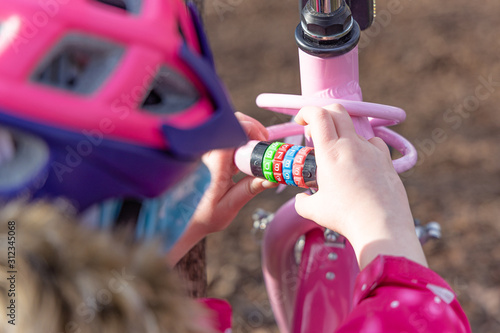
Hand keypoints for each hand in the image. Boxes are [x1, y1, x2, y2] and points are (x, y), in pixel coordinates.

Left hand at [167, 112, 276, 264]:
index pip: (231, 134)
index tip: (263, 142)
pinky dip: (236, 138)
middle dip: (249, 127)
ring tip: (255, 145)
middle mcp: (205, 154)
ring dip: (243, 131)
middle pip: (228, 123)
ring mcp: (202, 152)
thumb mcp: (230, 206)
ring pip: (224, 127)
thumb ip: (250, 189)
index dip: (250, 130)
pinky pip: (221, 136)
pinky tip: (242, 154)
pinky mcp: (204, 152)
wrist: (182, 220)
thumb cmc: (204, 216)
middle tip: (263, 141)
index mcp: (214, 167)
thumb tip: (271, 177)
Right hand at [294, 104, 426, 268]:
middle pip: (337, 110)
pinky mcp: (386, 160)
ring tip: (337, 157)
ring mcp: (372, 150)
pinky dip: (361, 148)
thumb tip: (302, 198)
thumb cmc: (346, 217)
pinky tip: (358, 164)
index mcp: (331, 152)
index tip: (301, 123)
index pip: (318, 114)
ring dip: (341, 136)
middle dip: (322, 114)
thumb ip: (302, 201)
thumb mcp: (313, 210)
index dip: (306, 112)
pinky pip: (372, 143)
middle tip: (314, 133)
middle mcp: (352, 145)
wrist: (382, 226)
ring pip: (354, 129)